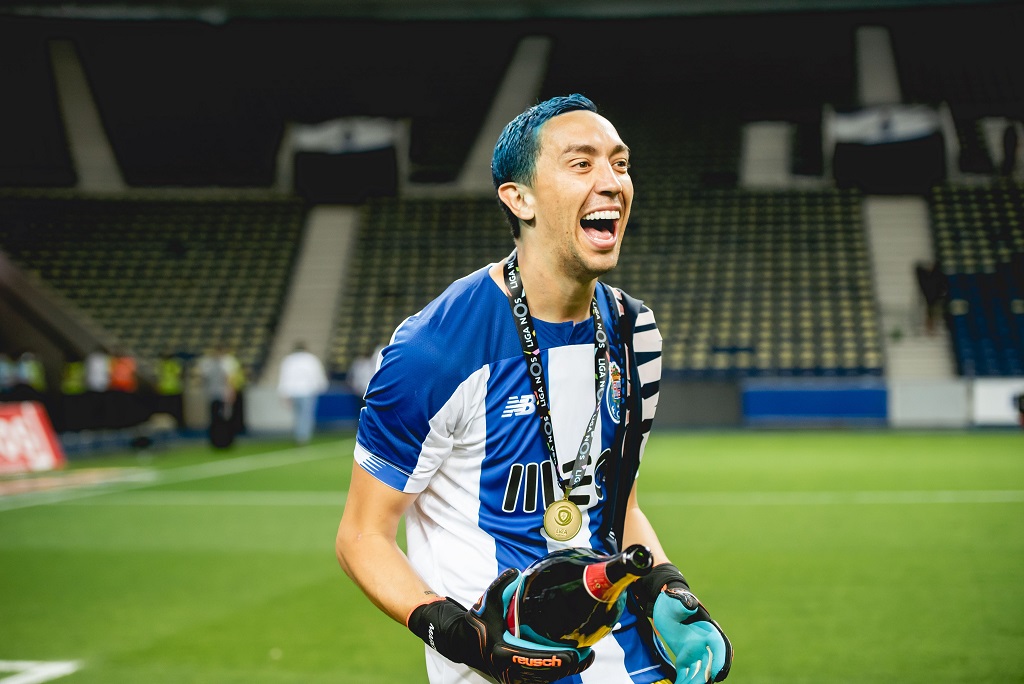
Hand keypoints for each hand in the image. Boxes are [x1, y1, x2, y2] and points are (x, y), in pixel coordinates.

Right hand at [408, 568, 593, 683]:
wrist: (467, 643)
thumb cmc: (479, 623)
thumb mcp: (486, 602)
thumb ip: (498, 586)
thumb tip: (513, 572)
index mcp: (502, 652)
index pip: (534, 660)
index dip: (555, 660)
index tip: (573, 655)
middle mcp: (508, 670)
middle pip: (544, 674)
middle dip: (567, 666)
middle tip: (586, 654)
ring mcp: (513, 677)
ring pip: (544, 679)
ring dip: (565, 671)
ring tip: (584, 657)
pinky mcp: (517, 679)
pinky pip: (541, 679)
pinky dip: (556, 672)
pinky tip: (573, 662)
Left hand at [631, 563, 732, 682]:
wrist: (663, 606)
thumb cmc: (672, 601)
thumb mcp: (675, 602)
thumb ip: (683, 604)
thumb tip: (690, 606)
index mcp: (707, 630)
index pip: (719, 647)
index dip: (720, 661)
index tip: (716, 674)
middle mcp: (704, 644)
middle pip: (710, 663)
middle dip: (706, 676)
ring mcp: (695, 652)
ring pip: (700, 671)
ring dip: (695, 681)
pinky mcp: (685, 657)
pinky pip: (687, 673)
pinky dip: (684, 681)